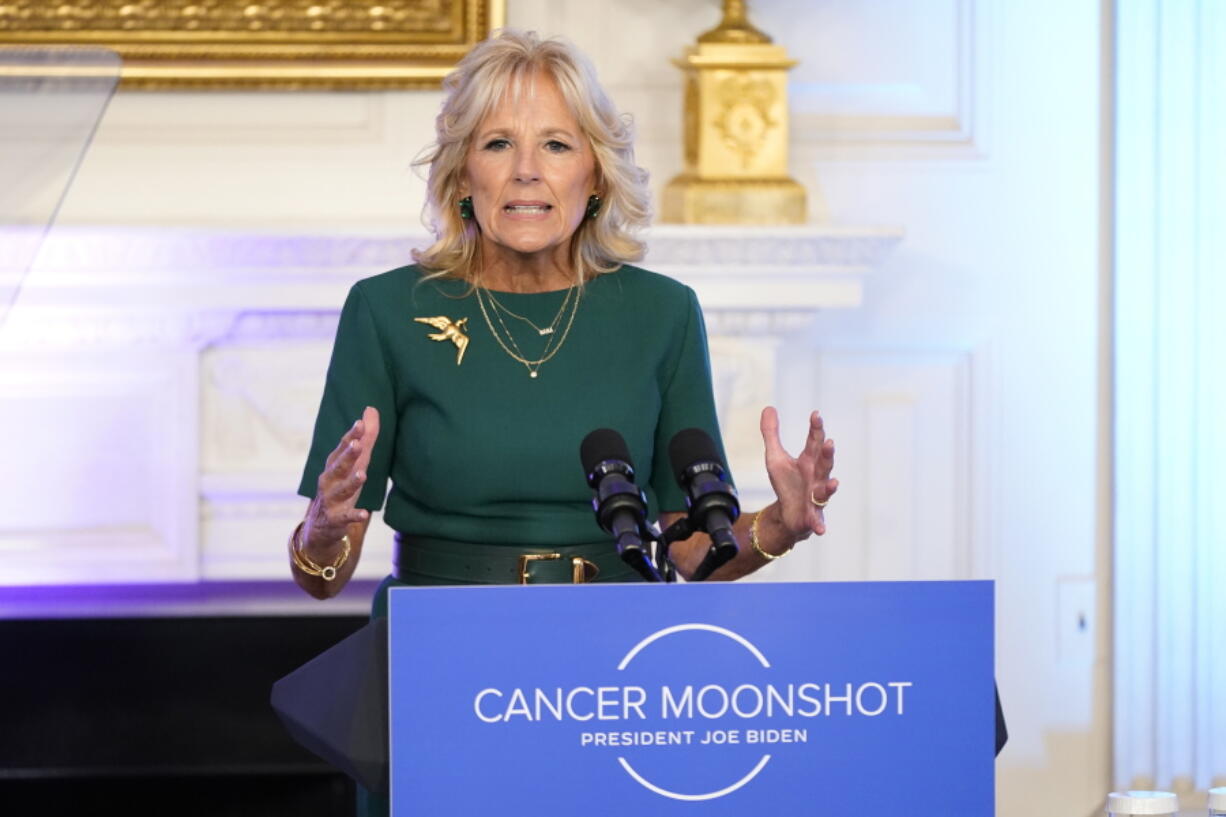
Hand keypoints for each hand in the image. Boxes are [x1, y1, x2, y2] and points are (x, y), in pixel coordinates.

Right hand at [304, 406, 379, 554]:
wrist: (321, 526)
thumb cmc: (341, 486)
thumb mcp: (355, 463)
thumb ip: (365, 438)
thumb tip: (371, 409)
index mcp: (335, 465)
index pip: (343, 448)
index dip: (351, 436)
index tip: (360, 423)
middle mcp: (330, 480)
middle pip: (339, 466)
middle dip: (347, 455)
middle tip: (357, 444)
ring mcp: (331, 500)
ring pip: (341, 490)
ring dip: (351, 482)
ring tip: (363, 475)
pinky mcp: (336, 519)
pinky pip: (345, 517)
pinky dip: (354, 516)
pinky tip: (364, 514)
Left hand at [760, 406, 837, 539]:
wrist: (788, 514)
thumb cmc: (787, 483)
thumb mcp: (774, 457)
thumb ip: (771, 433)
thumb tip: (769, 407)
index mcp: (809, 461)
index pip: (814, 442)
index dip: (816, 428)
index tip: (815, 414)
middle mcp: (816, 477)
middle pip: (824, 463)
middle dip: (828, 454)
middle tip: (829, 443)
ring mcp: (816, 497)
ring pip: (825, 490)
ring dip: (830, 487)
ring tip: (834, 483)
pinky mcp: (812, 516)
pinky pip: (816, 520)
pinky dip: (818, 524)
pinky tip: (820, 529)